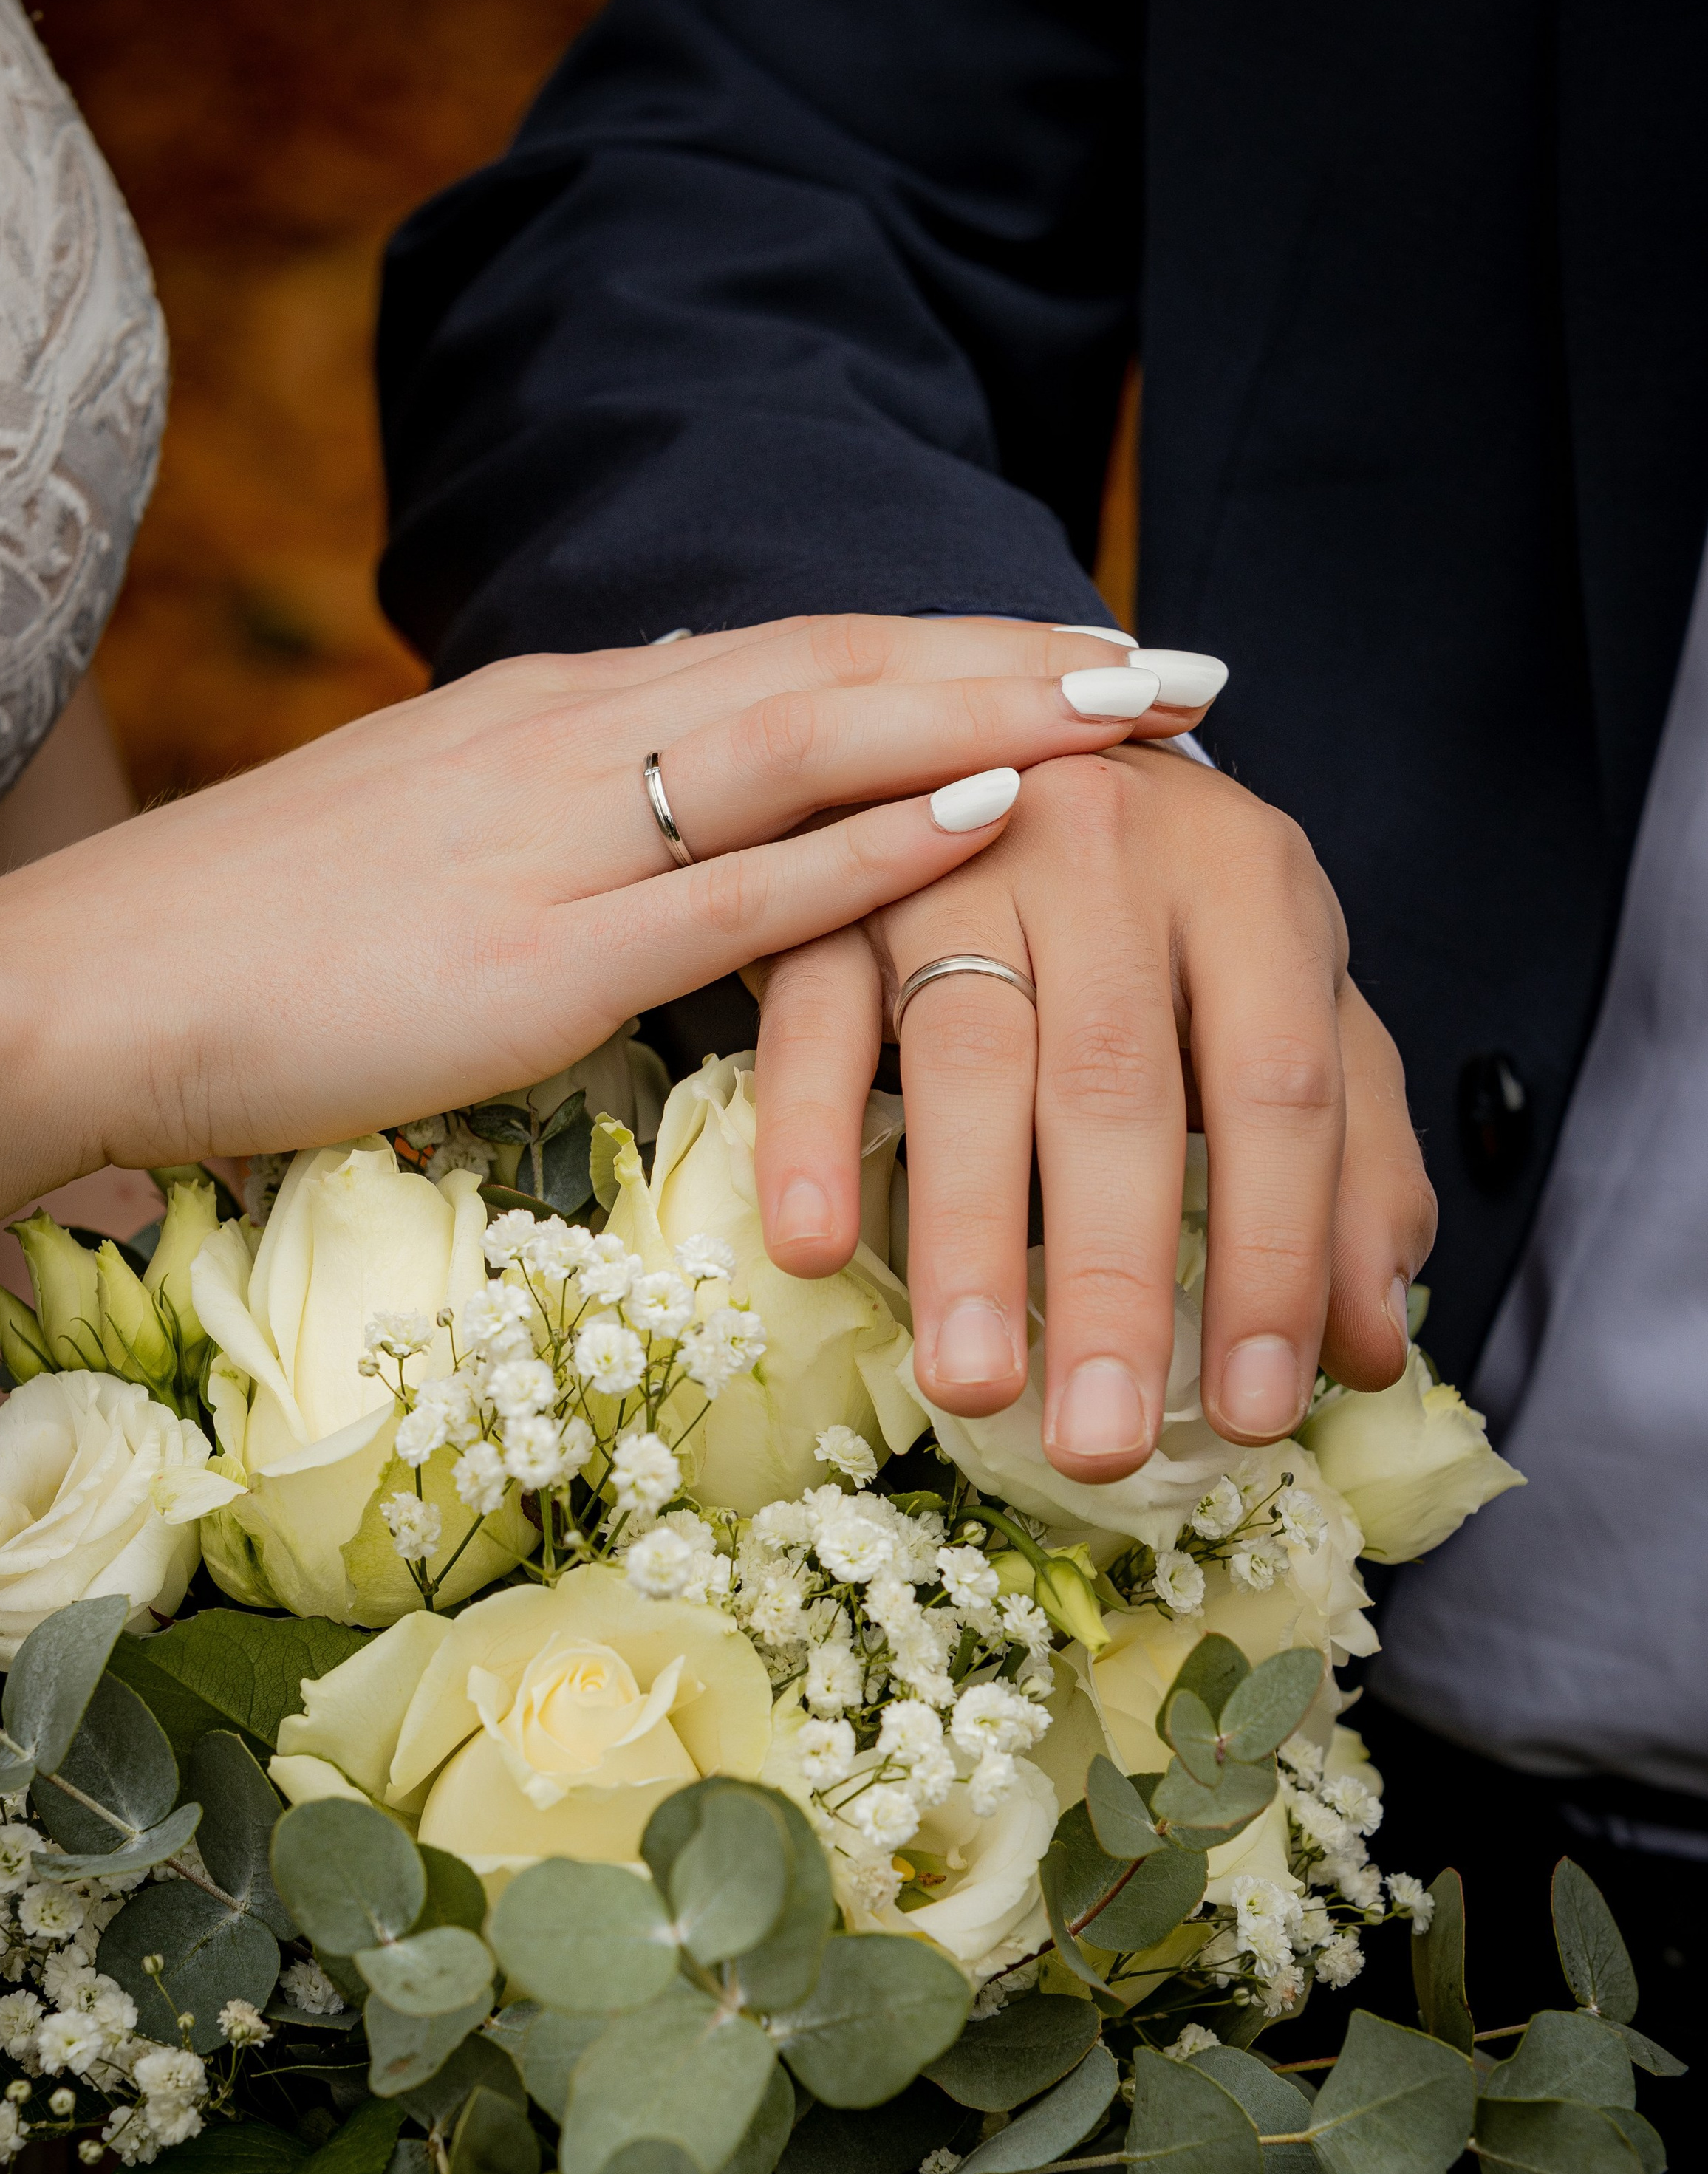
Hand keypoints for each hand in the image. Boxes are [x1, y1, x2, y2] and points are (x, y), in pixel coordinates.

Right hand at [0, 615, 1150, 1348]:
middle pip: (845, 668)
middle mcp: (583, 734)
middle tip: (1186, 663)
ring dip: (997, 714)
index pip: (799, 654)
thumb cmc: (266, 936)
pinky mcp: (540, 956)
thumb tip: (698, 826)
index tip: (1085, 655)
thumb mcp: (443, 841)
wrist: (102, 985)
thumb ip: (578, 821)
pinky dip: (880, 839)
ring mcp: (566, 837)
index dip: (954, 648)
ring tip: (1146, 709)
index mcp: (561, 708)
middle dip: (1025, 661)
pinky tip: (993, 806)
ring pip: (821, 741)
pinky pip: (743, 886)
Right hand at [750, 638, 1434, 1476]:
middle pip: (1119, 1081)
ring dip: (967, 1232)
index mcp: (1251, 880)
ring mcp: (960, 850)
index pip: (1279, 1084)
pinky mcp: (837, 882)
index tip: (1254, 1409)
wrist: (1012, 732)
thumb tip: (1366, 1348)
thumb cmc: (1168, 911)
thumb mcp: (1286, 1003)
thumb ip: (1351, 1161)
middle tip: (1102, 1442)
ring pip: (967, 1053)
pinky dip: (808, 1131)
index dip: (1276, 1252)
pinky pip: (815, 1012)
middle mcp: (1112, 849)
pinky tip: (810, 1247)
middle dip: (1117, 1276)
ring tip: (972, 1385)